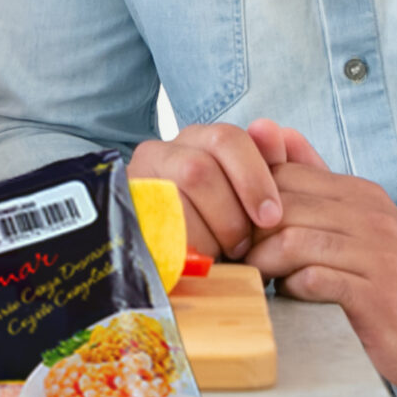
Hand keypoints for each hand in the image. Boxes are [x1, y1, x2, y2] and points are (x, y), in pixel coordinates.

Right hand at [129, 118, 322, 260]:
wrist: (163, 264)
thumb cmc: (217, 231)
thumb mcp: (247, 202)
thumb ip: (269, 168)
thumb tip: (276, 132)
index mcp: (194, 140)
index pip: (227, 139)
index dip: (254, 177)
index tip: (271, 216)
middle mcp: (159, 152)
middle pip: (199, 170)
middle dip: (229, 215)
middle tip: (241, 245)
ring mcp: (134, 181)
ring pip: (175, 200)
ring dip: (206, 235)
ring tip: (217, 255)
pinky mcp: (121, 212)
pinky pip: (155, 230)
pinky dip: (183, 251)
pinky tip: (195, 263)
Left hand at [244, 155, 396, 396]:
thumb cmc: (388, 278)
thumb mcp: (357, 223)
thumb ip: (316, 183)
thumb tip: (274, 132)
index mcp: (360, 195)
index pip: (286, 175)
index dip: (247, 198)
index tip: (231, 224)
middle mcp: (370, 217)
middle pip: (284, 207)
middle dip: (249, 232)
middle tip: (231, 254)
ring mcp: (377, 255)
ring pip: (295, 242)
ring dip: (264, 263)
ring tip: (254, 278)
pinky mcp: (377, 297)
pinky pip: (316, 281)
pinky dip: (290, 289)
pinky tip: (287, 297)